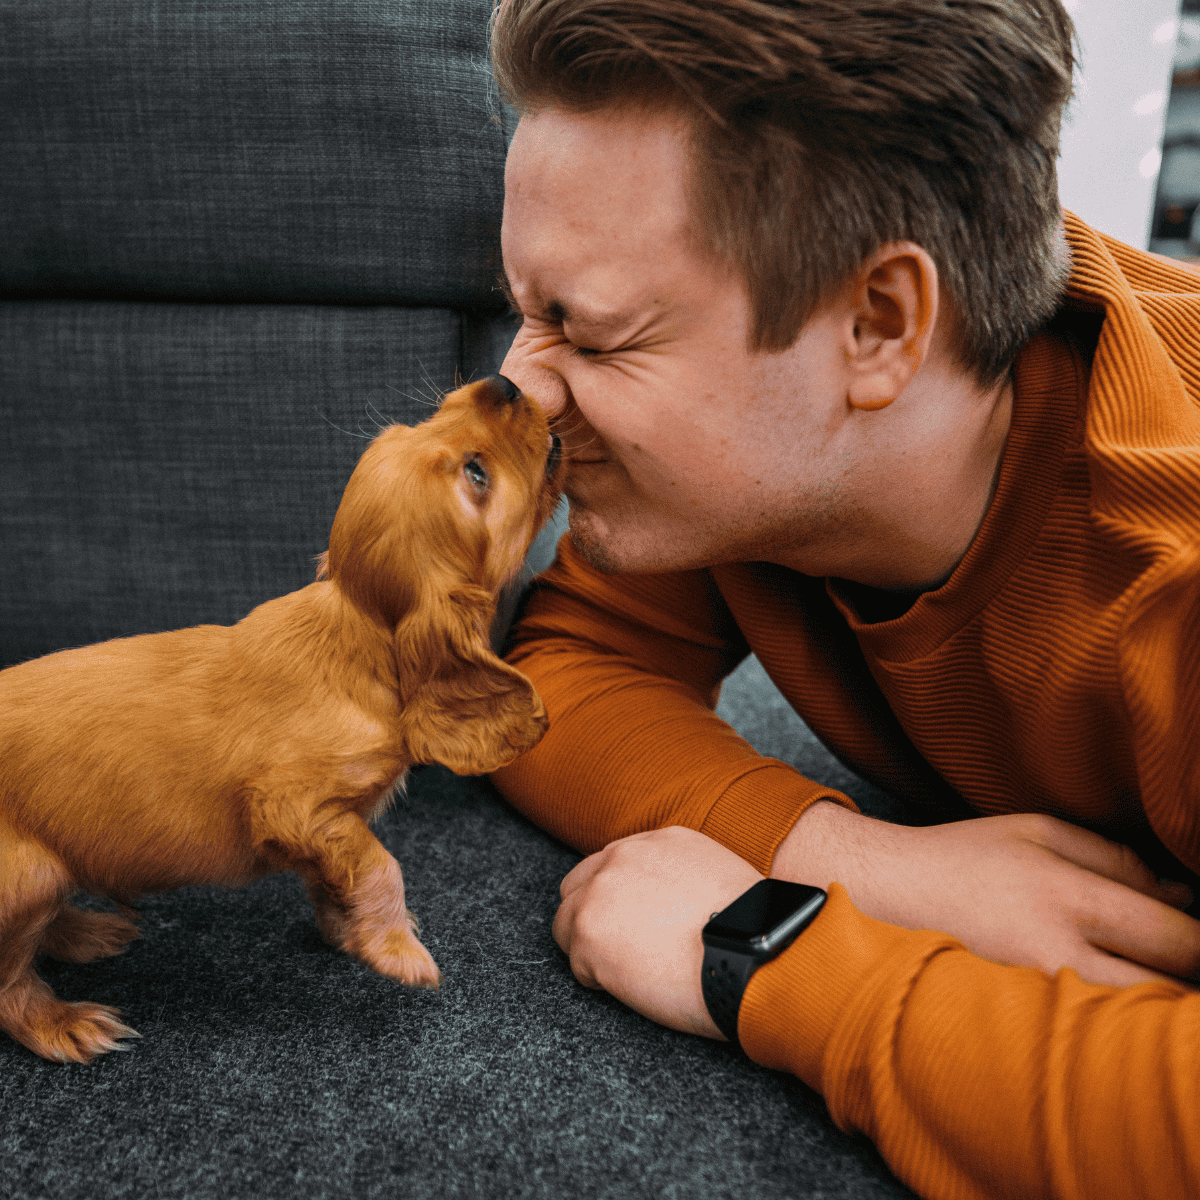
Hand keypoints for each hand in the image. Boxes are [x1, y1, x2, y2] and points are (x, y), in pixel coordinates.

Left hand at [553, 827, 761, 1037]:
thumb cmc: (751, 932)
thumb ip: (683, 877)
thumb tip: (674, 905)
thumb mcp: (720, 877)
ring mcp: (599, 893)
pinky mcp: (587, 933)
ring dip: (590, 947)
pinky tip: (634, 987)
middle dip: (594, 915)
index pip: (615, 863)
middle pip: (579, 884)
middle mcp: (623, 857)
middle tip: (622, 948)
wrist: (752, 956)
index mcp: (659, 841)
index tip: (632, 920)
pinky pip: (576, 963)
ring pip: (566, 922)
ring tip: (630, 973)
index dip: (621, 897)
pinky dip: (598, 980)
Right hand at [773, 802, 1199, 987]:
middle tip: (1169, 960)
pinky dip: (1105, 1021)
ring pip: (1128, 1024)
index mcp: (1067, 895)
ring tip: (1137, 976)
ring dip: (1148, 1005)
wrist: (881, 896)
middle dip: (1183, 981)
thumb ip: (1114, 857)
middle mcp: (1057, 954)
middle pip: (1165, 995)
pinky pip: (1085, 1033)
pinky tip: (1098, 999)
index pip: (1178, 939)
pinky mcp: (1015, 1021)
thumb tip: (1177, 894)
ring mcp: (1035, 997)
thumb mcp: (1035, 829)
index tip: (1195, 935)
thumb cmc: (960, 855)